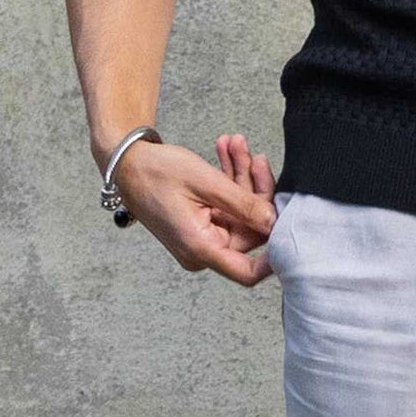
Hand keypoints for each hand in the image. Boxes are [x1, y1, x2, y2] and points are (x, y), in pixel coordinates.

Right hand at [114, 130, 276, 282]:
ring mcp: (201, 236)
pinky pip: (226, 206)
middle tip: (253, 157)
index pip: (248, 271)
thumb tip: (275, 222)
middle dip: (254, 190)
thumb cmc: (155, 172)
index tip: (289, 225)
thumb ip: (245, 204)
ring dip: (241, 178)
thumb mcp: (206, 183)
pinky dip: (229, 181)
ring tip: (236, 145)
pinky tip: (228, 152)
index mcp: (201, 248)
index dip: (274, 255)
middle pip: (249, 229)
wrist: (126, 161)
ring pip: (239, 212)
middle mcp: (201, 249)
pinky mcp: (200, 223)